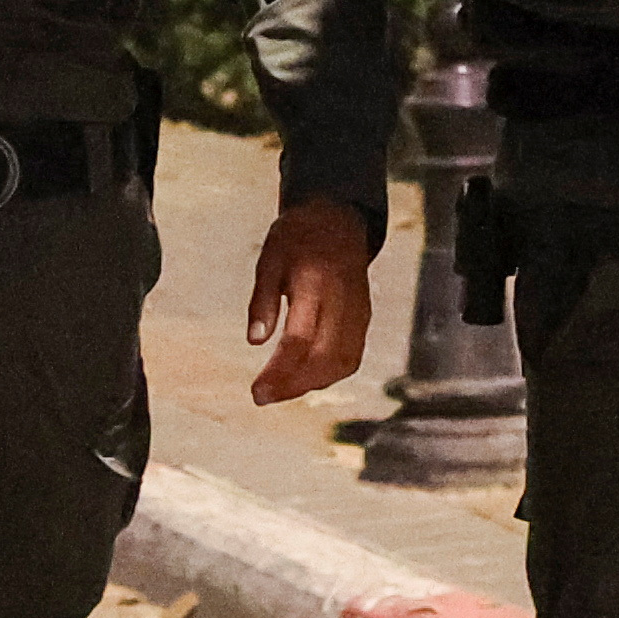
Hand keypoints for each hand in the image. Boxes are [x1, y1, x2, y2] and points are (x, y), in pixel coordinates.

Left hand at [247, 196, 377, 404]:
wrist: (338, 220)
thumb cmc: (298, 238)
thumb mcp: (269, 259)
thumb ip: (262, 299)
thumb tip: (254, 340)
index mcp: (316, 282)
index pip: (300, 339)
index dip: (280, 371)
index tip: (257, 391)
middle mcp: (343, 301)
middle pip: (325, 358)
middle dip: (293, 385)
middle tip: (262, 397)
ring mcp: (359, 311)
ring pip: (342, 362)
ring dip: (311, 383)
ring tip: (279, 390)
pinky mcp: (364, 319)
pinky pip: (351, 357)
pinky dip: (327, 374)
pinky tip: (303, 378)